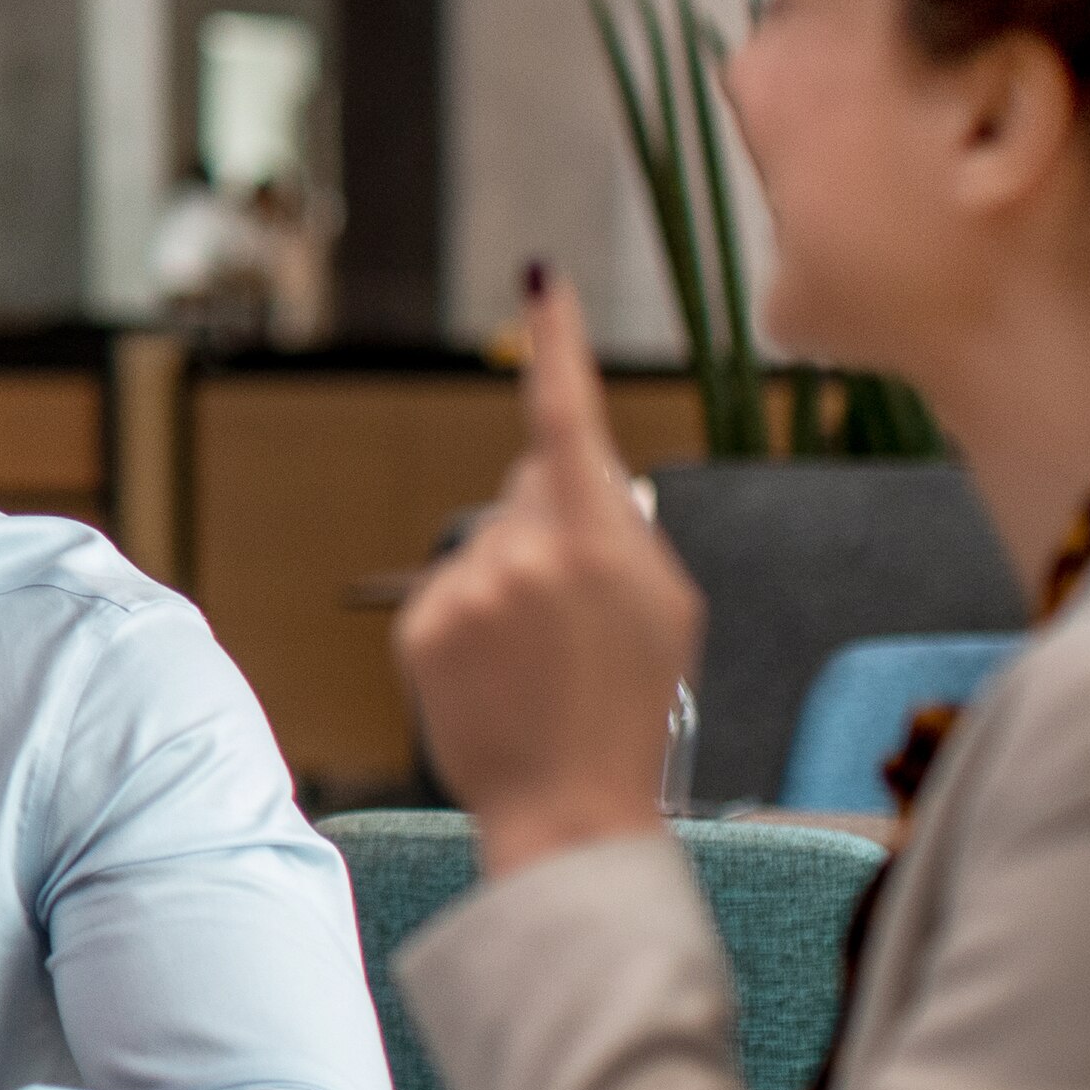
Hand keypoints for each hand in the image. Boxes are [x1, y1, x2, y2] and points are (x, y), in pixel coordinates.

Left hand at [402, 268, 699, 881]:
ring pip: (487, 539)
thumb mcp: (666, 608)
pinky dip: (471, 615)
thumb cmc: (631, 709)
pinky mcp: (423, 623)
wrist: (568, 808)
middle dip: (551, 523)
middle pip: (527, 486)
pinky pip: (450, 585)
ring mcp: (468, 588)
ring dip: (511, 577)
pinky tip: (499, 670)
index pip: (568, 420)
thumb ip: (624, 525)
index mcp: (600, 541)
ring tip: (540, 658)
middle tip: (578, 614)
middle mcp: (527, 553)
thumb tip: (581, 471)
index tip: (539, 281)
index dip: (556, 346)